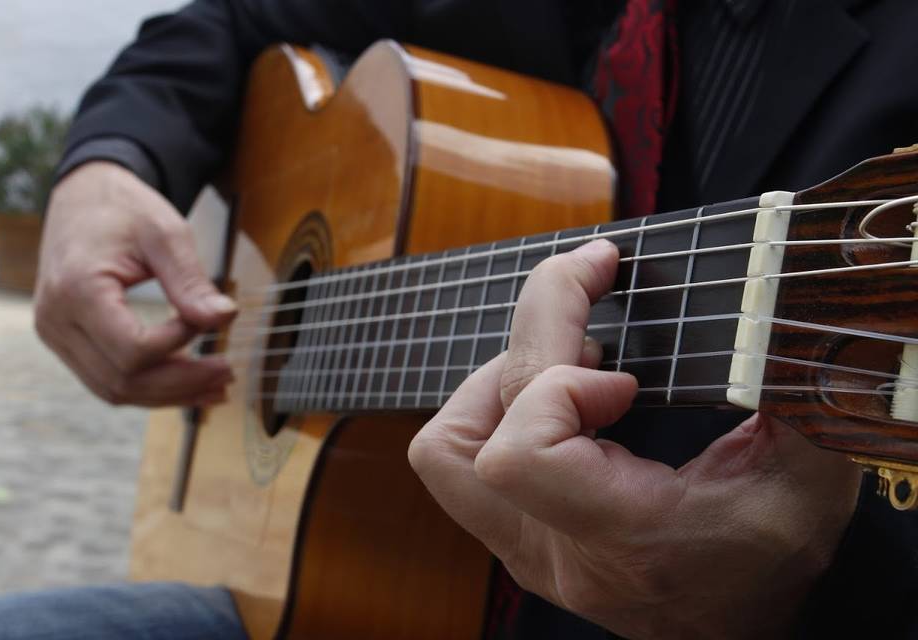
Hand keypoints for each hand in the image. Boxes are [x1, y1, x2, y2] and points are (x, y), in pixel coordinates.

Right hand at [35, 161, 235, 406]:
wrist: (84, 197)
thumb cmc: (123, 208)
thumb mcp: (165, 233)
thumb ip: (191, 281)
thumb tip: (224, 319)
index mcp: (77, 290)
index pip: (133, 349)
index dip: (179, 343)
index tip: (208, 320)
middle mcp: (56, 320)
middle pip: (123, 379)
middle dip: (181, 383)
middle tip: (228, 373)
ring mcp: (56, 335)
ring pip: (114, 389)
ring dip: (168, 394)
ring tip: (215, 386)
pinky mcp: (66, 341)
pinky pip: (107, 379)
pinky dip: (149, 387)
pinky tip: (187, 383)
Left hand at [408, 240, 860, 638]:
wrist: (744, 634)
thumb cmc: (777, 559)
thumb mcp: (808, 472)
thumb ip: (791, 390)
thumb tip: (765, 306)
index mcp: (623, 535)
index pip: (520, 452)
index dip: (563, 386)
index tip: (627, 377)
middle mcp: (554, 552)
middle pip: (473, 434)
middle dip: (533, 334)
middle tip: (591, 290)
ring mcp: (527, 551)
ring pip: (445, 452)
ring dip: (492, 380)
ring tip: (565, 354)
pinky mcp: (519, 542)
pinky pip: (464, 466)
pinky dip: (499, 410)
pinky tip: (562, 395)